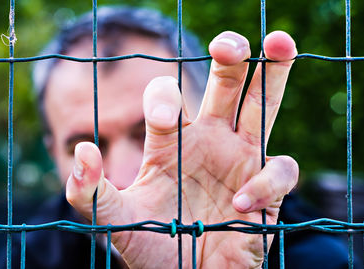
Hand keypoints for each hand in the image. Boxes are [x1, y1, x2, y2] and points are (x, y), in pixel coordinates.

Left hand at [66, 30, 298, 267]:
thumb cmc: (151, 245)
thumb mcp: (115, 218)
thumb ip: (90, 191)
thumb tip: (83, 150)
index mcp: (172, 140)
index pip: (168, 98)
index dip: (163, 96)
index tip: (163, 114)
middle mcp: (209, 140)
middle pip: (226, 84)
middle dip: (229, 56)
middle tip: (228, 42)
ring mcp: (240, 159)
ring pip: (263, 105)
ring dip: (273, 72)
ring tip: (280, 41)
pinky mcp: (266, 189)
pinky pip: (278, 169)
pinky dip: (265, 181)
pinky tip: (241, 204)